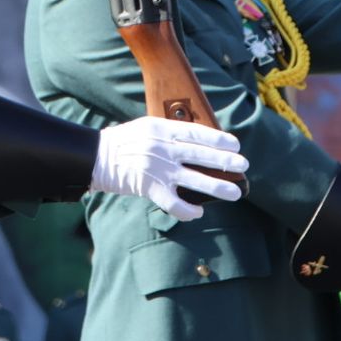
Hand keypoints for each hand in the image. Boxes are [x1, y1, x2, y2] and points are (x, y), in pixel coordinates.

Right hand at [90, 116, 247, 220]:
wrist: (96, 157)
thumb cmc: (124, 142)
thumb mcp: (147, 127)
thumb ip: (170, 133)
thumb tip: (198, 143)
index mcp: (162, 129)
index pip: (197, 132)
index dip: (219, 139)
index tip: (235, 144)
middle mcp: (163, 148)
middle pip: (201, 155)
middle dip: (226, 161)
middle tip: (244, 165)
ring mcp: (157, 169)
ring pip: (195, 180)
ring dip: (218, 187)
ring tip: (235, 193)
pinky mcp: (150, 188)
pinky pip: (175, 203)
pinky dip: (189, 210)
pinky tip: (198, 212)